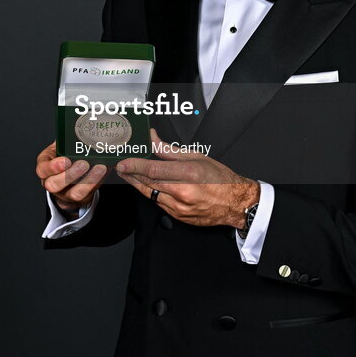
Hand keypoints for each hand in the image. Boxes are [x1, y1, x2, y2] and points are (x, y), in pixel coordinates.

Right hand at [35, 142, 106, 212]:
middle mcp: (52, 183)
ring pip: (75, 193)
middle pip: (55, 185)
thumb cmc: (63, 155)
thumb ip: (65, 140)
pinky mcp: (79, 198)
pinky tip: (105, 171)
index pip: (42, 170)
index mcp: (44, 167)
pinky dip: (98, 182)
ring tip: (100, 168)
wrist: (68, 172)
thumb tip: (79, 127)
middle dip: (70, 175)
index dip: (53, 167)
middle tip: (84, 164)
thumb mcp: (58, 146)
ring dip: (89, 180)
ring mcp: (65, 193)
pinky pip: (89, 194)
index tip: (66, 160)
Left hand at [115, 130, 258, 227]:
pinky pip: (159, 204)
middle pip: (148, 183)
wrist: (235, 203)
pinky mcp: (178, 216)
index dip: (135, 166)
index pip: (153, 170)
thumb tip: (153, 140)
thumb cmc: (220, 179)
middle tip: (120, 167)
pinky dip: (151, 194)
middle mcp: (183, 192)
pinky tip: (146, 187)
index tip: (123, 163)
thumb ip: (170, 151)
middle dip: (132, 174)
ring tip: (128, 175)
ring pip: (151, 194)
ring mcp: (180, 207)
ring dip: (138, 185)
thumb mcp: (197, 157)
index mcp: (188, 174)